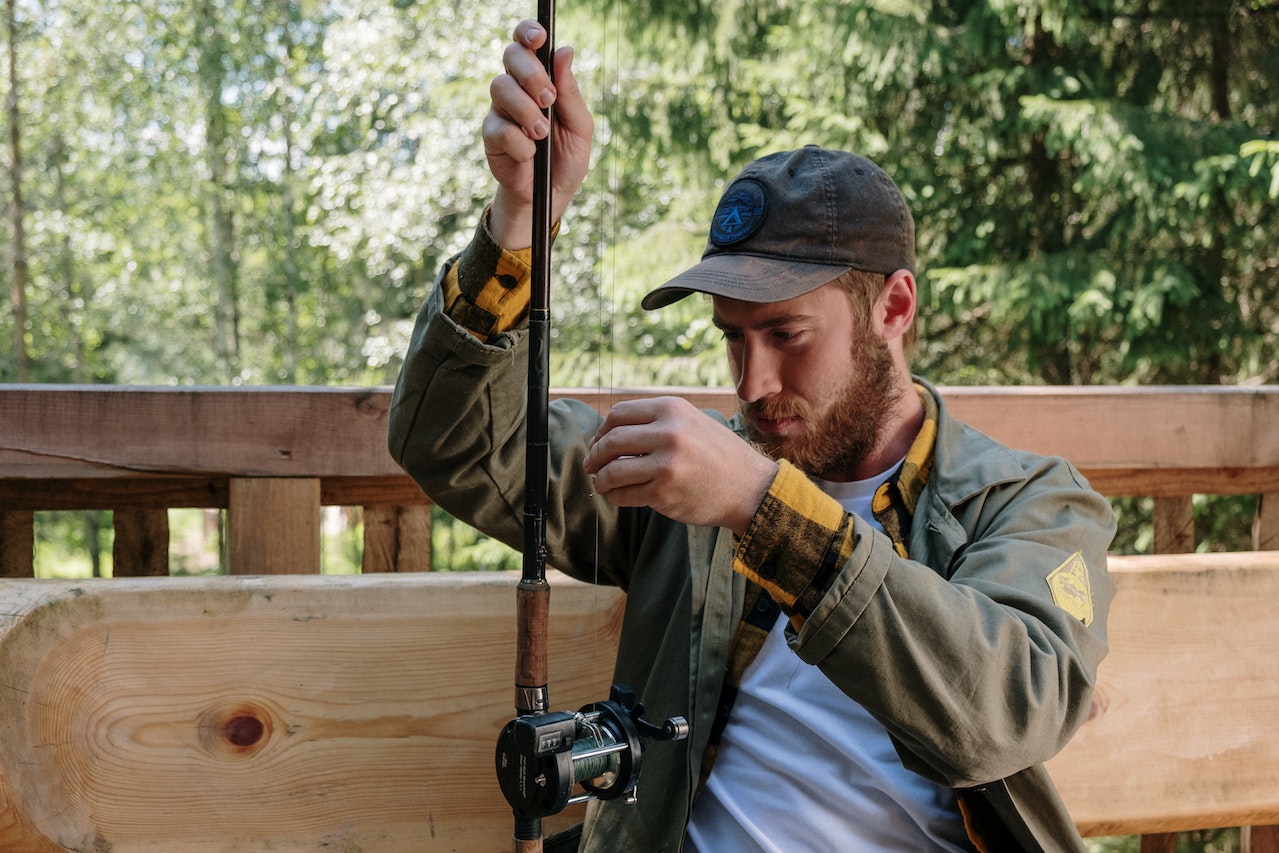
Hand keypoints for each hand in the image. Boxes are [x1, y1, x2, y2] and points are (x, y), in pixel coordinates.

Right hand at [483, 19, 593, 249]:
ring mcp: (501, 110)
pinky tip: (529, 154)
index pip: (527, 44)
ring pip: (501, 87)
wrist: (552, 195)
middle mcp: (518, 89)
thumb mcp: (580, 127)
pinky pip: (499, 127)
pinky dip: (519, 143)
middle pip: (511, 56)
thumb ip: (570, 92)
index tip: (539, 38)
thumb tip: (565, 51)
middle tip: (548, 98)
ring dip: (526, 110)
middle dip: (530, 73)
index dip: (528, 32)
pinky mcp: (491, 135)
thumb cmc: (567, 158)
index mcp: (541, 80)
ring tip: (541, 133)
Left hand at [584, 397, 777, 534]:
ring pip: (612, 470)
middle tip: (592, 465)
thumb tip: (610, 432)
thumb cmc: (718, 455)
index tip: (598, 443)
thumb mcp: (691, 422)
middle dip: (595, 455)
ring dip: (601, 479)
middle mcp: (668, 432)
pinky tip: (616, 496)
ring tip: (602, 483)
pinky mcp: (664, 492)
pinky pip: (624, 494)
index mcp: (672, 409)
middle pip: (611, 441)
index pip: (619, 414)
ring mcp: (665, 464)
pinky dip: (614, 496)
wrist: (750, 487)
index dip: (602, 431)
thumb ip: (656, 421)